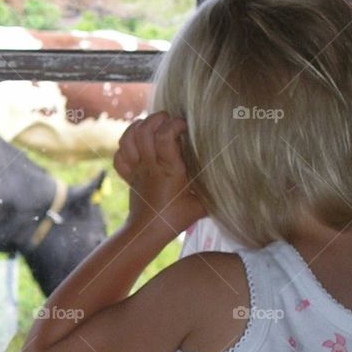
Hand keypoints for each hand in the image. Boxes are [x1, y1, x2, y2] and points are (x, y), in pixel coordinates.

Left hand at [113, 112, 207, 237]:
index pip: (165, 136)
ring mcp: (136, 169)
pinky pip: (119, 154)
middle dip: (156, 119)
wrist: (148, 233)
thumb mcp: (202, 204)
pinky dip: (125, 144)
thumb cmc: (177, 218)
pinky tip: (136, 142)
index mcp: (169, 169)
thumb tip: (233, 178)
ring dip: (139, 126)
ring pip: (128, 139)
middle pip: (144, 131)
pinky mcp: (127, 175)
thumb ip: (215, 190)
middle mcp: (150, 165)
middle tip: (169, 120)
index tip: (185, 126)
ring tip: (152, 124)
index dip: (174, 124)